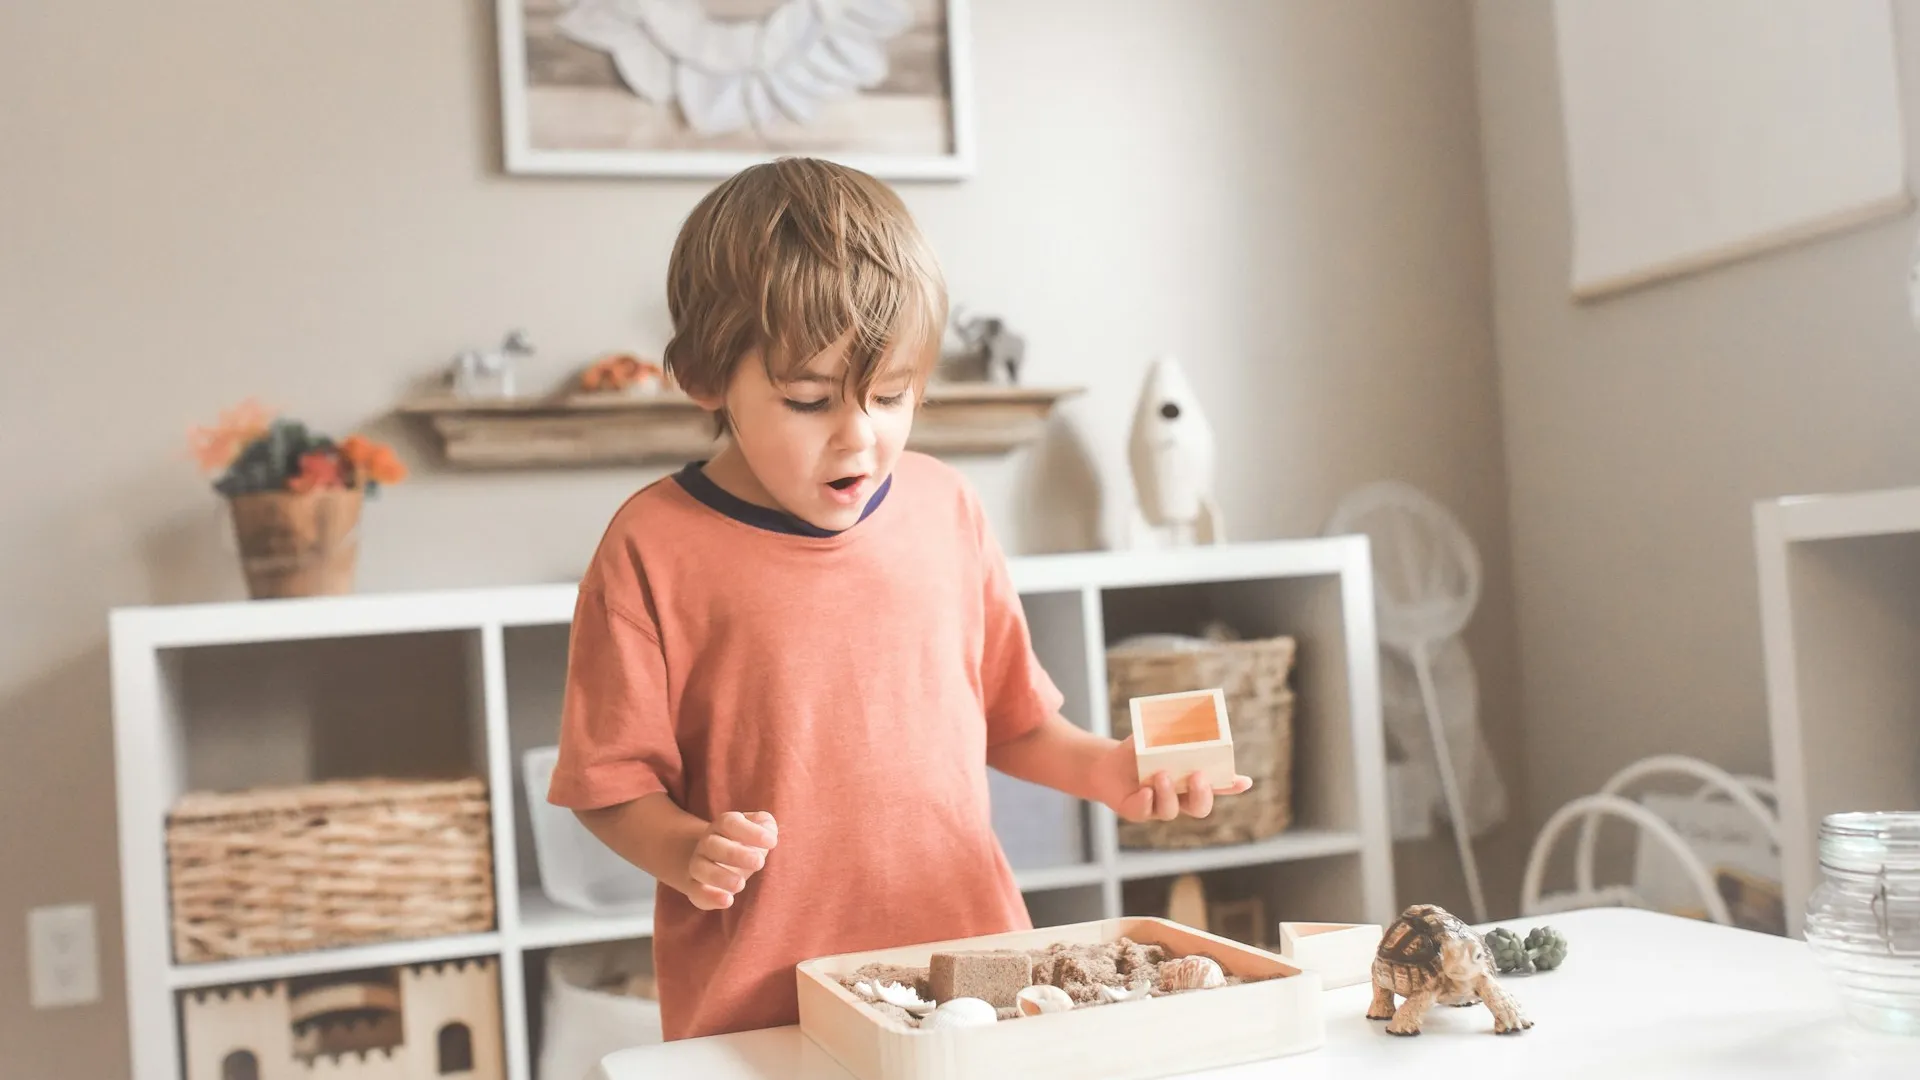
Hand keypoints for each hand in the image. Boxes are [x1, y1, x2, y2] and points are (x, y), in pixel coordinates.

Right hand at [685, 810, 776, 910]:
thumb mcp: (759, 829)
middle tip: (759, 862)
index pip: (729, 823)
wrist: (720, 860)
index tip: (772, 842)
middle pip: (712, 844)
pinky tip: (728, 900)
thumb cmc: (746, 843)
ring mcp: (699, 865)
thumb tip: (769, 833)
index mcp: (723, 825)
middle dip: (735, 854)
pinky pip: (696, 892)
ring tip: (741, 885)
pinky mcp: (696, 888)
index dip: (750, 831)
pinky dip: (710, 897)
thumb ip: (766, 826)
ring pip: (699, 868)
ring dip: (719, 877)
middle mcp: (707, 843)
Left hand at [1100, 738, 1251, 822]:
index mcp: (1190, 781)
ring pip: (1171, 811)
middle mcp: (1178, 798)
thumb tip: (1188, 712)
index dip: (1231, 786)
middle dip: (1202, 794)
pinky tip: (1145, 790)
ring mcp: (1157, 807)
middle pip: (1200, 808)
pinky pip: (1144, 812)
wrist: (1108, 765)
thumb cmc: (1139, 751)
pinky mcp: (1136, 810)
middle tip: (1197, 776)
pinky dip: (1146, 802)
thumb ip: (1173, 731)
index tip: (1244, 781)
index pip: (1217, 786)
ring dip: (1169, 794)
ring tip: (1162, 774)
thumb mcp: (1156, 737)